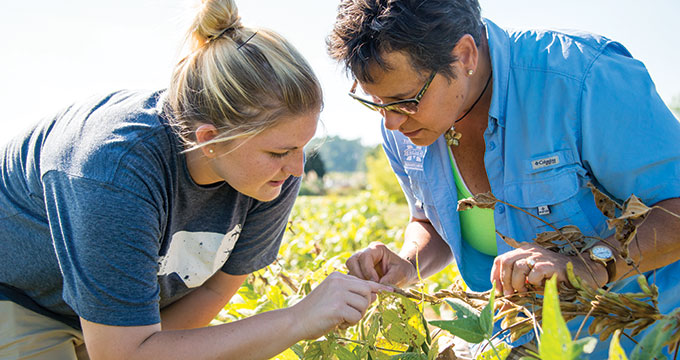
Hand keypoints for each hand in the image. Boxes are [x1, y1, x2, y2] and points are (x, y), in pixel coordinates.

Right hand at [291, 272, 389, 339]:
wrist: (295, 321)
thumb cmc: (314, 312)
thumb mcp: (333, 297)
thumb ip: (352, 294)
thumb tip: (375, 294)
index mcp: (337, 276)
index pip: (364, 281)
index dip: (378, 287)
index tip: (390, 291)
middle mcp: (339, 281)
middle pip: (367, 292)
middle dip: (363, 306)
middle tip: (350, 314)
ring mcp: (338, 293)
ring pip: (363, 305)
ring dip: (356, 316)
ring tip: (341, 319)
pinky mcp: (338, 307)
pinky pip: (356, 317)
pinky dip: (350, 323)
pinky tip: (337, 323)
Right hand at [346, 242, 416, 286]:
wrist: (403, 273)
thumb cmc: (403, 270)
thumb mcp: (400, 274)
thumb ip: (389, 280)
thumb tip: (377, 288)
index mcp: (376, 248)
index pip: (364, 257)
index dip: (368, 270)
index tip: (376, 281)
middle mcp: (365, 253)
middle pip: (352, 261)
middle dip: (359, 276)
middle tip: (370, 286)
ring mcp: (359, 262)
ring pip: (349, 270)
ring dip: (357, 282)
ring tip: (369, 289)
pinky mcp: (357, 272)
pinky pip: (351, 278)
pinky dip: (357, 286)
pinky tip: (366, 291)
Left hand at [490, 244, 607, 295]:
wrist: (583, 272)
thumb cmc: (556, 277)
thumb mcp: (534, 278)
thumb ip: (519, 284)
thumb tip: (502, 302)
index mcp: (524, 251)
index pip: (501, 259)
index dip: (496, 275)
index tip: (498, 290)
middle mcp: (530, 250)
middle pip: (506, 261)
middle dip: (505, 281)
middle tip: (510, 294)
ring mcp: (541, 256)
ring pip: (518, 267)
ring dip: (518, 283)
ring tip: (525, 291)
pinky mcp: (551, 265)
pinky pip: (534, 274)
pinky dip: (534, 283)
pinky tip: (541, 286)